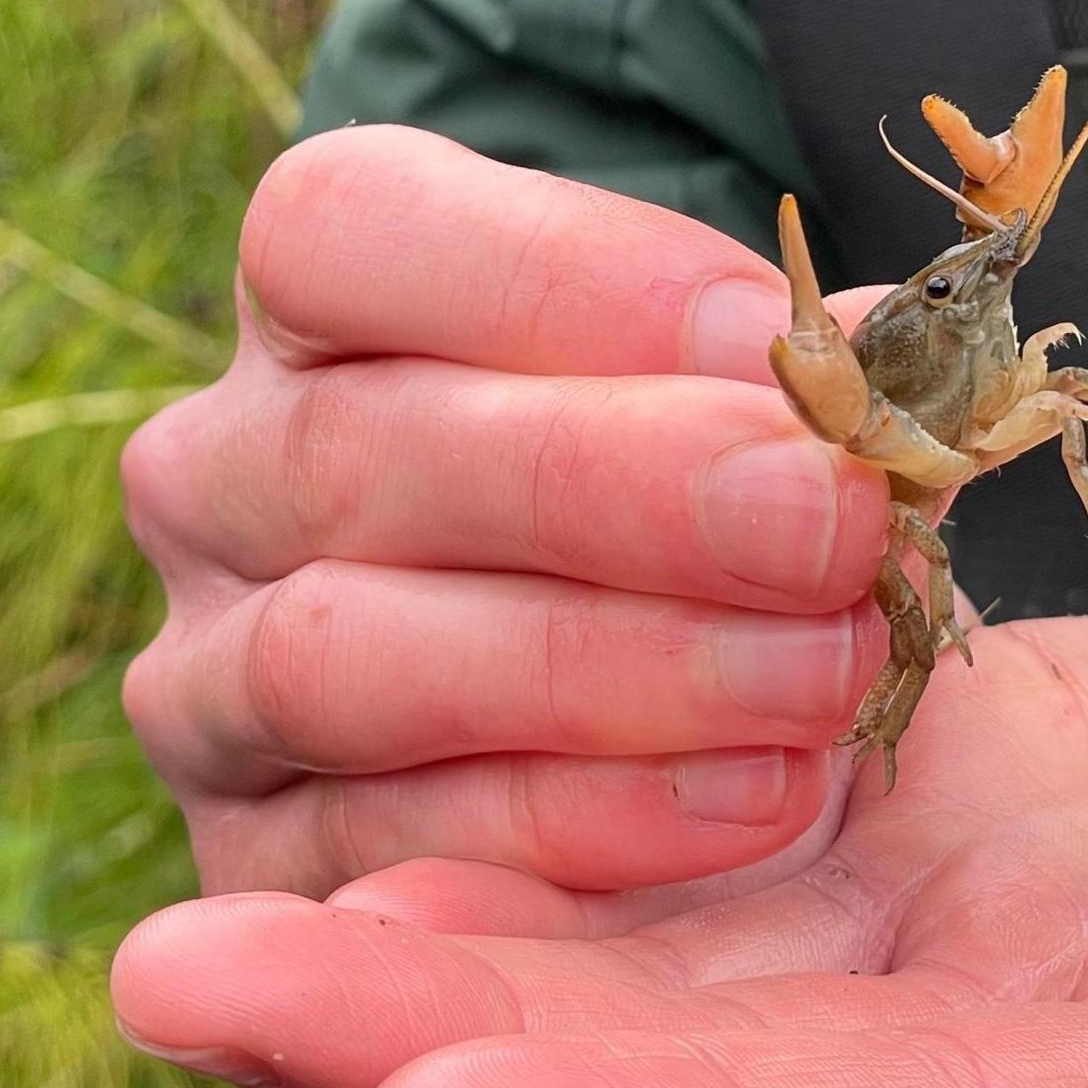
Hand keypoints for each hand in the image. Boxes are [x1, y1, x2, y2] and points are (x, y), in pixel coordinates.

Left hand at [111, 614, 1087, 1087]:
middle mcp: (1059, 1080)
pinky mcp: (962, 846)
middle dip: (485, 1064)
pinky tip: (402, 810)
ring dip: (461, 957)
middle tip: (209, 990)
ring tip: (213, 938)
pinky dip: (571, 840)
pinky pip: (731, 868)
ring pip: (688, 993)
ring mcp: (988, 973)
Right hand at [119, 124, 902, 898]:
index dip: (570, 277)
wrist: (633, 774)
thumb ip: (785, 396)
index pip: (351, 229)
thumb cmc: (687, 545)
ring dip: (612, 670)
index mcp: (319, 322)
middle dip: (622, 488)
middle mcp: (226, 482)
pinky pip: (389, 845)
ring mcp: (210, 679)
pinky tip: (758, 800)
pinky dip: (588, 824)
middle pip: (364, 448)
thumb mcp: (730, 437)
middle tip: (828, 523)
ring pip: (347, 656)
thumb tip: (878, 351)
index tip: (774, 342)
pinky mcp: (252, 858)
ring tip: (822, 677)